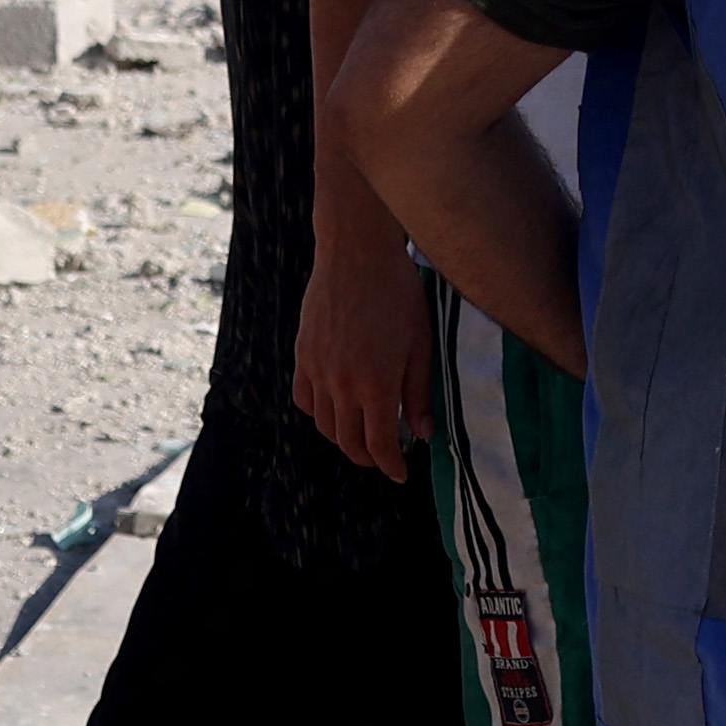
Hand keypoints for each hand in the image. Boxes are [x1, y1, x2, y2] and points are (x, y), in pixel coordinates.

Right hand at [294, 226, 436, 482]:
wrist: (356, 252)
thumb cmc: (398, 292)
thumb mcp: (420, 342)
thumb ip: (419, 392)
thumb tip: (422, 434)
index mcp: (376, 383)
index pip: (379, 444)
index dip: (391, 465)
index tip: (401, 473)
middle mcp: (342, 383)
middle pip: (349, 442)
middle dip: (369, 457)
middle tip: (386, 457)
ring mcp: (317, 370)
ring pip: (325, 425)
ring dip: (344, 438)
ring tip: (364, 433)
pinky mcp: (302, 355)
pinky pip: (305, 400)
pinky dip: (320, 413)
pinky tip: (336, 409)